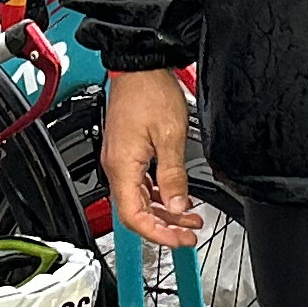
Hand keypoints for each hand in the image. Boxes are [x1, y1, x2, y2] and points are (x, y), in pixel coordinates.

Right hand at [101, 69, 202, 248]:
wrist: (139, 66)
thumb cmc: (150, 91)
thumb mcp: (170, 136)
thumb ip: (174, 176)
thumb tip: (179, 206)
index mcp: (122, 166)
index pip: (133, 216)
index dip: (156, 234)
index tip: (179, 241)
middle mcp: (116, 166)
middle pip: (136, 212)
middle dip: (164, 228)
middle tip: (189, 236)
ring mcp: (120, 160)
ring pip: (140, 200)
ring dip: (165, 213)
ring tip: (191, 219)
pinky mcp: (127, 153)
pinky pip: (141, 184)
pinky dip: (160, 196)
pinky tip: (177, 198)